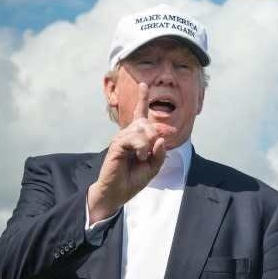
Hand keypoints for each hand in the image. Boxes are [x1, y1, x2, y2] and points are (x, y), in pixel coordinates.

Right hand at [87, 83, 165, 222]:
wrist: (117, 193)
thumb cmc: (132, 180)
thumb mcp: (153, 168)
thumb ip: (159, 154)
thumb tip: (160, 139)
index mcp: (136, 138)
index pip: (139, 114)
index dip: (142, 98)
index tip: (143, 85)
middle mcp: (127, 135)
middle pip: (146, 122)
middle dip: (155, 133)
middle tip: (152, 151)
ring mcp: (121, 139)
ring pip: (141, 129)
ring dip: (148, 143)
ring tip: (143, 157)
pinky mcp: (116, 145)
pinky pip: (133, 138)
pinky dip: (141, 147)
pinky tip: (139, 157)